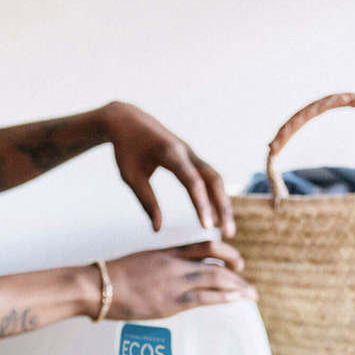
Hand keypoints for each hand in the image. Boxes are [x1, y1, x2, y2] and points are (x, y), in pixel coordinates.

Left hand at [102, 102, 234, 235]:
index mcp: (171, 153)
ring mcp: (192, 154)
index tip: (207, 227)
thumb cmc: (126, 149)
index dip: (201, 204)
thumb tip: (158, 230)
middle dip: (222, 206)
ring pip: (215, 179)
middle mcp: (187, 152)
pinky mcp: (192, 158)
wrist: (128, 120)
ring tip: (225, 230)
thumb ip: (146, 201)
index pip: (192, 182)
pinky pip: (209, 178)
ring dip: (222, 203)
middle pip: (213, 180)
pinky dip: (215, 196)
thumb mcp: (130, 176)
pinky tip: (216, 215)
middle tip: (228, 234)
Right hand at [104, 240, 254, 319]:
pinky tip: (236, 300)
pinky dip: (225, 298)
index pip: (205, 246)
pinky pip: (206, 297)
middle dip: (237, 273)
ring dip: (238, 287)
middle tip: (247, 284)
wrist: (97, 286)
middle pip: (217, 262)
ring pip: (217, 279)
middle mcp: (176, 264)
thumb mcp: (140, 262)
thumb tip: (168, 274)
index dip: (226, 253)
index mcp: (167, 252)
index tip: (236, 261)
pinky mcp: (172, 301)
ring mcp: (175, 282)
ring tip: (250, 295)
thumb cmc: (112, 277)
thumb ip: (159, 265)